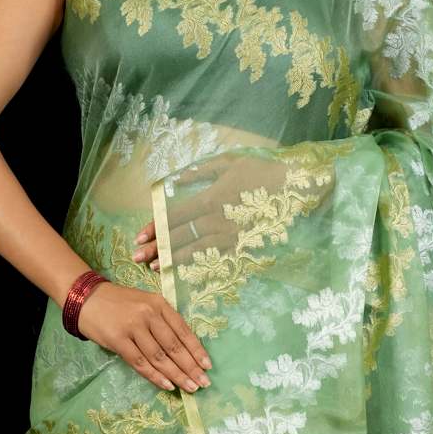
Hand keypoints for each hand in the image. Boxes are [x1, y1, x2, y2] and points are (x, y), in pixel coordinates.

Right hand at [73, 279, 212, 393]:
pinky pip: (141, 363)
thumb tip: (182, 350)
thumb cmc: (119, 303)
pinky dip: (156, 376)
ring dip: (177, 375)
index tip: (208, 366)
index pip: (183, 331)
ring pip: (160, 357)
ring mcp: (133, 327)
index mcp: (159, 304)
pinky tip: (168, 385)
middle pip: (174, 346)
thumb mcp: (145, 303)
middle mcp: (148, 314)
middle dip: (191, 367)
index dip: (197, 350)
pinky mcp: (118, 340)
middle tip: (203, 383)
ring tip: (189, 387)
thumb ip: (162, 321)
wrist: (86, 298)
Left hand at [133, 155, 288, 267]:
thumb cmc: (261, 170)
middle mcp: (217, 220)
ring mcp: (230, 235)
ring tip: (154, 268)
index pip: (174, 217)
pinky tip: (183, 271)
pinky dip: (197, 264)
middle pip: (180, 237)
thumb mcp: (229, 162)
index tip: (139, 237)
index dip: (155, 228)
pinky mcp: (242, 244)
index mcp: (211, 198)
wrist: (295, 187)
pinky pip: (215, 257)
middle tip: (137, 258)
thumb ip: (200, 172)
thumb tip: (175, 182)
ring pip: (194, 250)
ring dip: (172, 260)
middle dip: (156, 249)